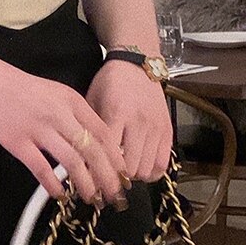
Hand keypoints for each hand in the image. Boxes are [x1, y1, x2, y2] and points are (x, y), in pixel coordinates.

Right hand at [0, 52, 130, 208]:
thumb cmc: (22, 88)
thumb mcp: (57, 93)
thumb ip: (76, 114)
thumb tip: (96, 144)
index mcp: (72, 101)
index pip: (104, 134)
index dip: (117, 159)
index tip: (125, 177)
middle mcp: (60, 114)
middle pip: (93, 151)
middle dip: (108, 178)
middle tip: (114, 197)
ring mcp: (38, 128)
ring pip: (72, 161)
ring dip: (85, 184)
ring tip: (92, 199)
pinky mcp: (17, 141)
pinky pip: (41, 168)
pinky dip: (53, 184)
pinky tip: (60, 195)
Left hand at [85, 61, 172, 182]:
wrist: (137, 65)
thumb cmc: (110, 82)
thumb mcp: (91, 100)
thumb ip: (88, 129)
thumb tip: (78, 157)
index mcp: (116, 113)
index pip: (108, 154)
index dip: (99, 171)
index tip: (91, 179)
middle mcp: (138, 122)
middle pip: (129, 167)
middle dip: (117, 177)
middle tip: (107, 176)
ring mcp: (155, 128)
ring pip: (146, 169)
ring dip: (133, 176)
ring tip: (124, 172)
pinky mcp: (167, 131)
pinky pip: (162, 163)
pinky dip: (151, 172)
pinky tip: (141, 168)